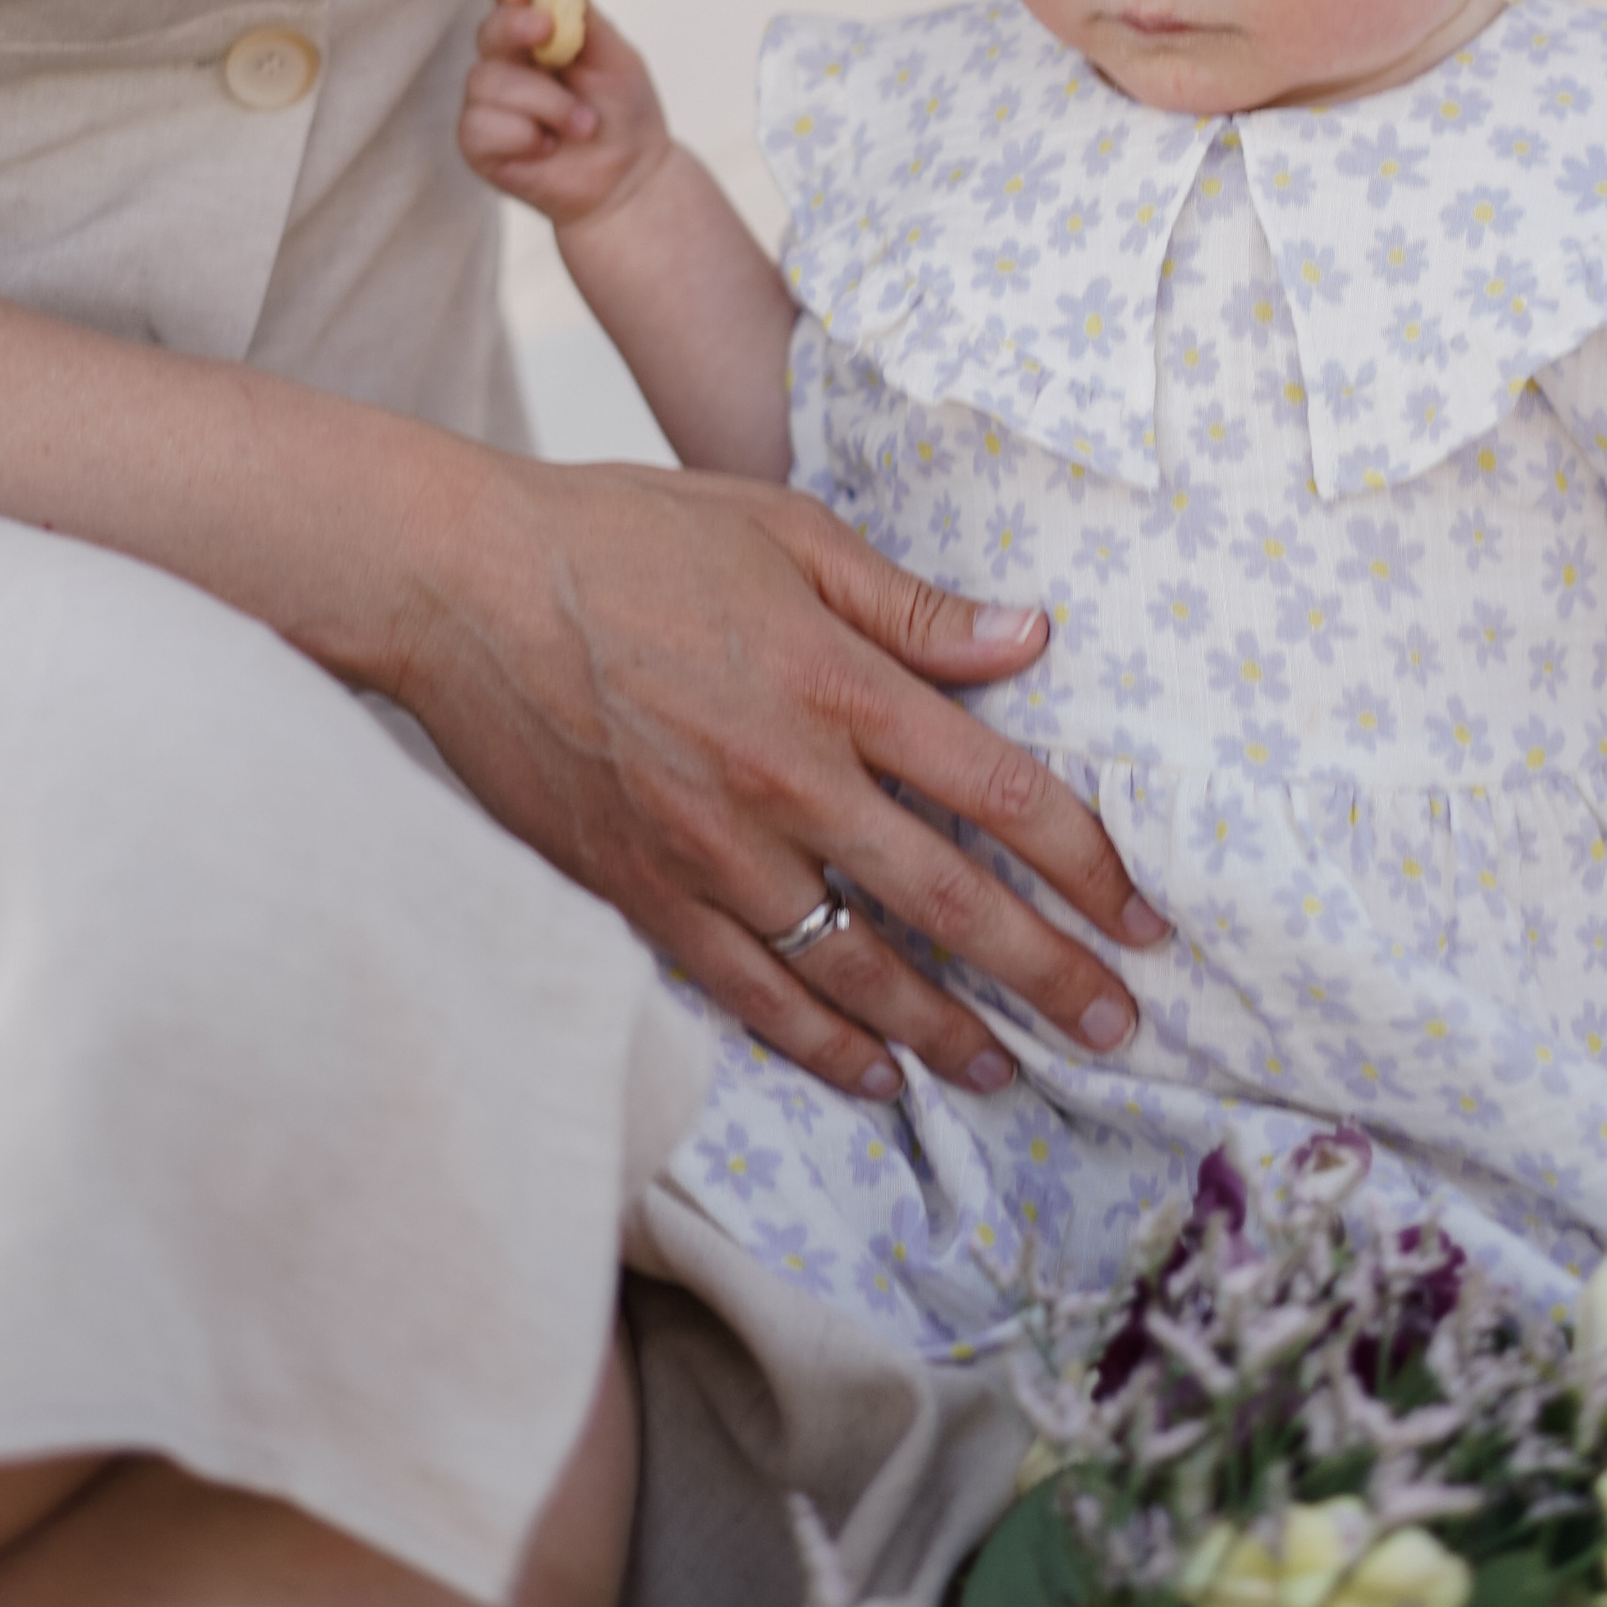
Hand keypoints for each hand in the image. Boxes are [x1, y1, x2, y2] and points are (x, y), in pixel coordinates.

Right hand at [394, 455, 1171, 1101]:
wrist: (464, 585)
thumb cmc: (628, 535)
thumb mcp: (786, 532)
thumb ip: (912, 606)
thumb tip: (1029, 639)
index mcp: (836, 681)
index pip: (997, 791)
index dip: (1083, 862)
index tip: (1141, 916)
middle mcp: (787, 780)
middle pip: (947, 900)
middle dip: (1045, 975)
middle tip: (1115, 1029)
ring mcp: (711, 850)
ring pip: (854, 968)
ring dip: (942, 1029)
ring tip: (1005, 1071)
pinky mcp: (642, 893)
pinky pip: (749, 993)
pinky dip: (818, 1044)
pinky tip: (872, 1075)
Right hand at [460, 0, 670, 236]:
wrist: (631, 180)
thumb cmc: (624, 115)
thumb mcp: (618, 59)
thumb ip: (588, 20)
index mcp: (540, 35)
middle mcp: (509, 63)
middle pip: (489, 30)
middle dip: (515, 27)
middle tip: (548, 34)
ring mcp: (490, 104)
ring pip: (486, 80)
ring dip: (544, 102)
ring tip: (583, 125)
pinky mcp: (480, 144)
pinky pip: (479, 126)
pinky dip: (520, 135)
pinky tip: (547, 147)